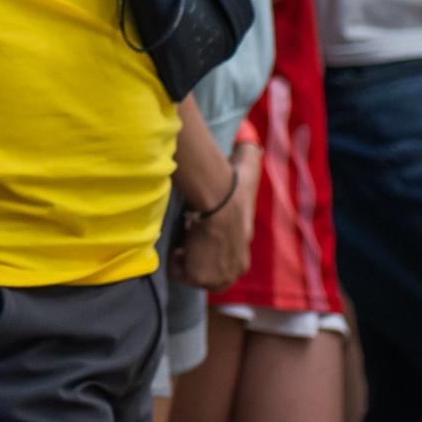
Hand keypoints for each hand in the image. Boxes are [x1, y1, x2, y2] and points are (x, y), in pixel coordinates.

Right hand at [172, 143, 260, 289]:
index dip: (206, 248)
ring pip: (189, 273)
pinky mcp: (198, 278)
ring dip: (182, 256)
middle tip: (186, 234)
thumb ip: (249, 158)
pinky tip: (177, 241)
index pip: (223, 264)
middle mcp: (232, 272)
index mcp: (243, 257)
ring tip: (182, 236)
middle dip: (193, 257)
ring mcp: (215, 278)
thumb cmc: (234, 188)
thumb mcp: (249, 175)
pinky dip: (172, 259)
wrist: (222, 202)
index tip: (196, 230)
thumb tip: (250, 143)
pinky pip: (177, 272)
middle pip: (206, 274)